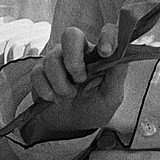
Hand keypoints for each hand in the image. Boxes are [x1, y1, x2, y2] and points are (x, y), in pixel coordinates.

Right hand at [20, 24, 126, 139]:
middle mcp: (79, 52)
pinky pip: (37, 73)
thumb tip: (123, 53)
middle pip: (70, 35)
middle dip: (73, 59)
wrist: (70, 127)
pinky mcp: (40, 71)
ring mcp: (58, 59)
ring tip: (69, 96)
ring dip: (60, 84)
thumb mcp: (111, 97)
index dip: (107, 36)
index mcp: (99, 55)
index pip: (107, 32)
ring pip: (51, 59)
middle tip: (79, 79)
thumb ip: (117, 75)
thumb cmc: (94, 108)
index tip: (106, 51)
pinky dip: (46, 90)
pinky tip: (53, 99)